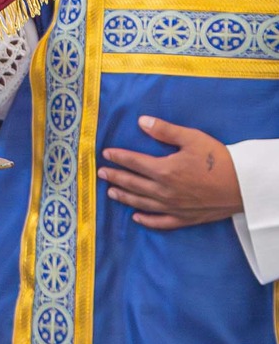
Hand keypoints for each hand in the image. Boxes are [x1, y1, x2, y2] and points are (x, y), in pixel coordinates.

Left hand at [98, 116, 241, 228]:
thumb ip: (165, 131)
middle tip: (101, 173)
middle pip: (132, 183)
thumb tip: (142, 121)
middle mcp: (164, 191)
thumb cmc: (218, 159)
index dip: (118, 157)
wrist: (242, 186)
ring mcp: (172, 207)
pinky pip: (160, 222)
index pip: (133, 162)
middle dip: (115, 177)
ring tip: (111, 192)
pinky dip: (146, 220)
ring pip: (141, 203)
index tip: (105, 154)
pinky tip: (137, 217)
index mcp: (164, 170)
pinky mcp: (184, 218)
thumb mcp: (192, 138)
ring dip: (124, 197)